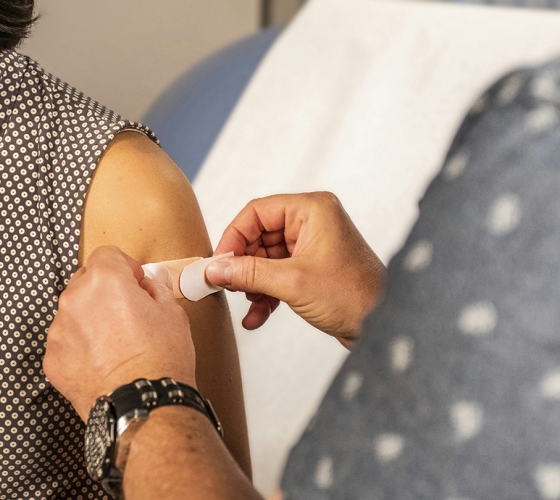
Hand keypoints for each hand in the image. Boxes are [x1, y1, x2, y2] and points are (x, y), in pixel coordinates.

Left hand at [43, 246, 196, 421]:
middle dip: (104, 291)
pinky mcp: (52, 359)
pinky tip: (103, 362)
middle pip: (85, 281)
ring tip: (116, 344)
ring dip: (90, 320)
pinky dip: (80, 347)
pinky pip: (65, 342)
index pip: (106, 254)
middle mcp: (74, 300)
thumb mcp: (172, 314)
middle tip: (128, 313)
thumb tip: (150, 283)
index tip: (134, 280)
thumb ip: (155, 290)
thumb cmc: (161, 360)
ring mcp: (59, 331)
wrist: (143, 406)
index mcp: (104, 280)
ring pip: (73, 313)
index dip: (124, 265)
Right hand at [206, 193, 384, 347]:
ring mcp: (312, 247)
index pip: (257, 212)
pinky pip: (278, 275)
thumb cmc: (355, 297)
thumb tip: (214, 268)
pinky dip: (265, 294)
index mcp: (312, 210)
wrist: (385, 327)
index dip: (233, 236)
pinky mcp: (312, 270)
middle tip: (226, 284)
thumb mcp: (293, 283)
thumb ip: (249, 273)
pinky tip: (256, 317)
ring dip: (252, 283)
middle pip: (259, 236)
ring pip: (266, 259)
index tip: (218, 262)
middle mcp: (312, 222)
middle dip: (243, 264)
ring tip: (246, 303)